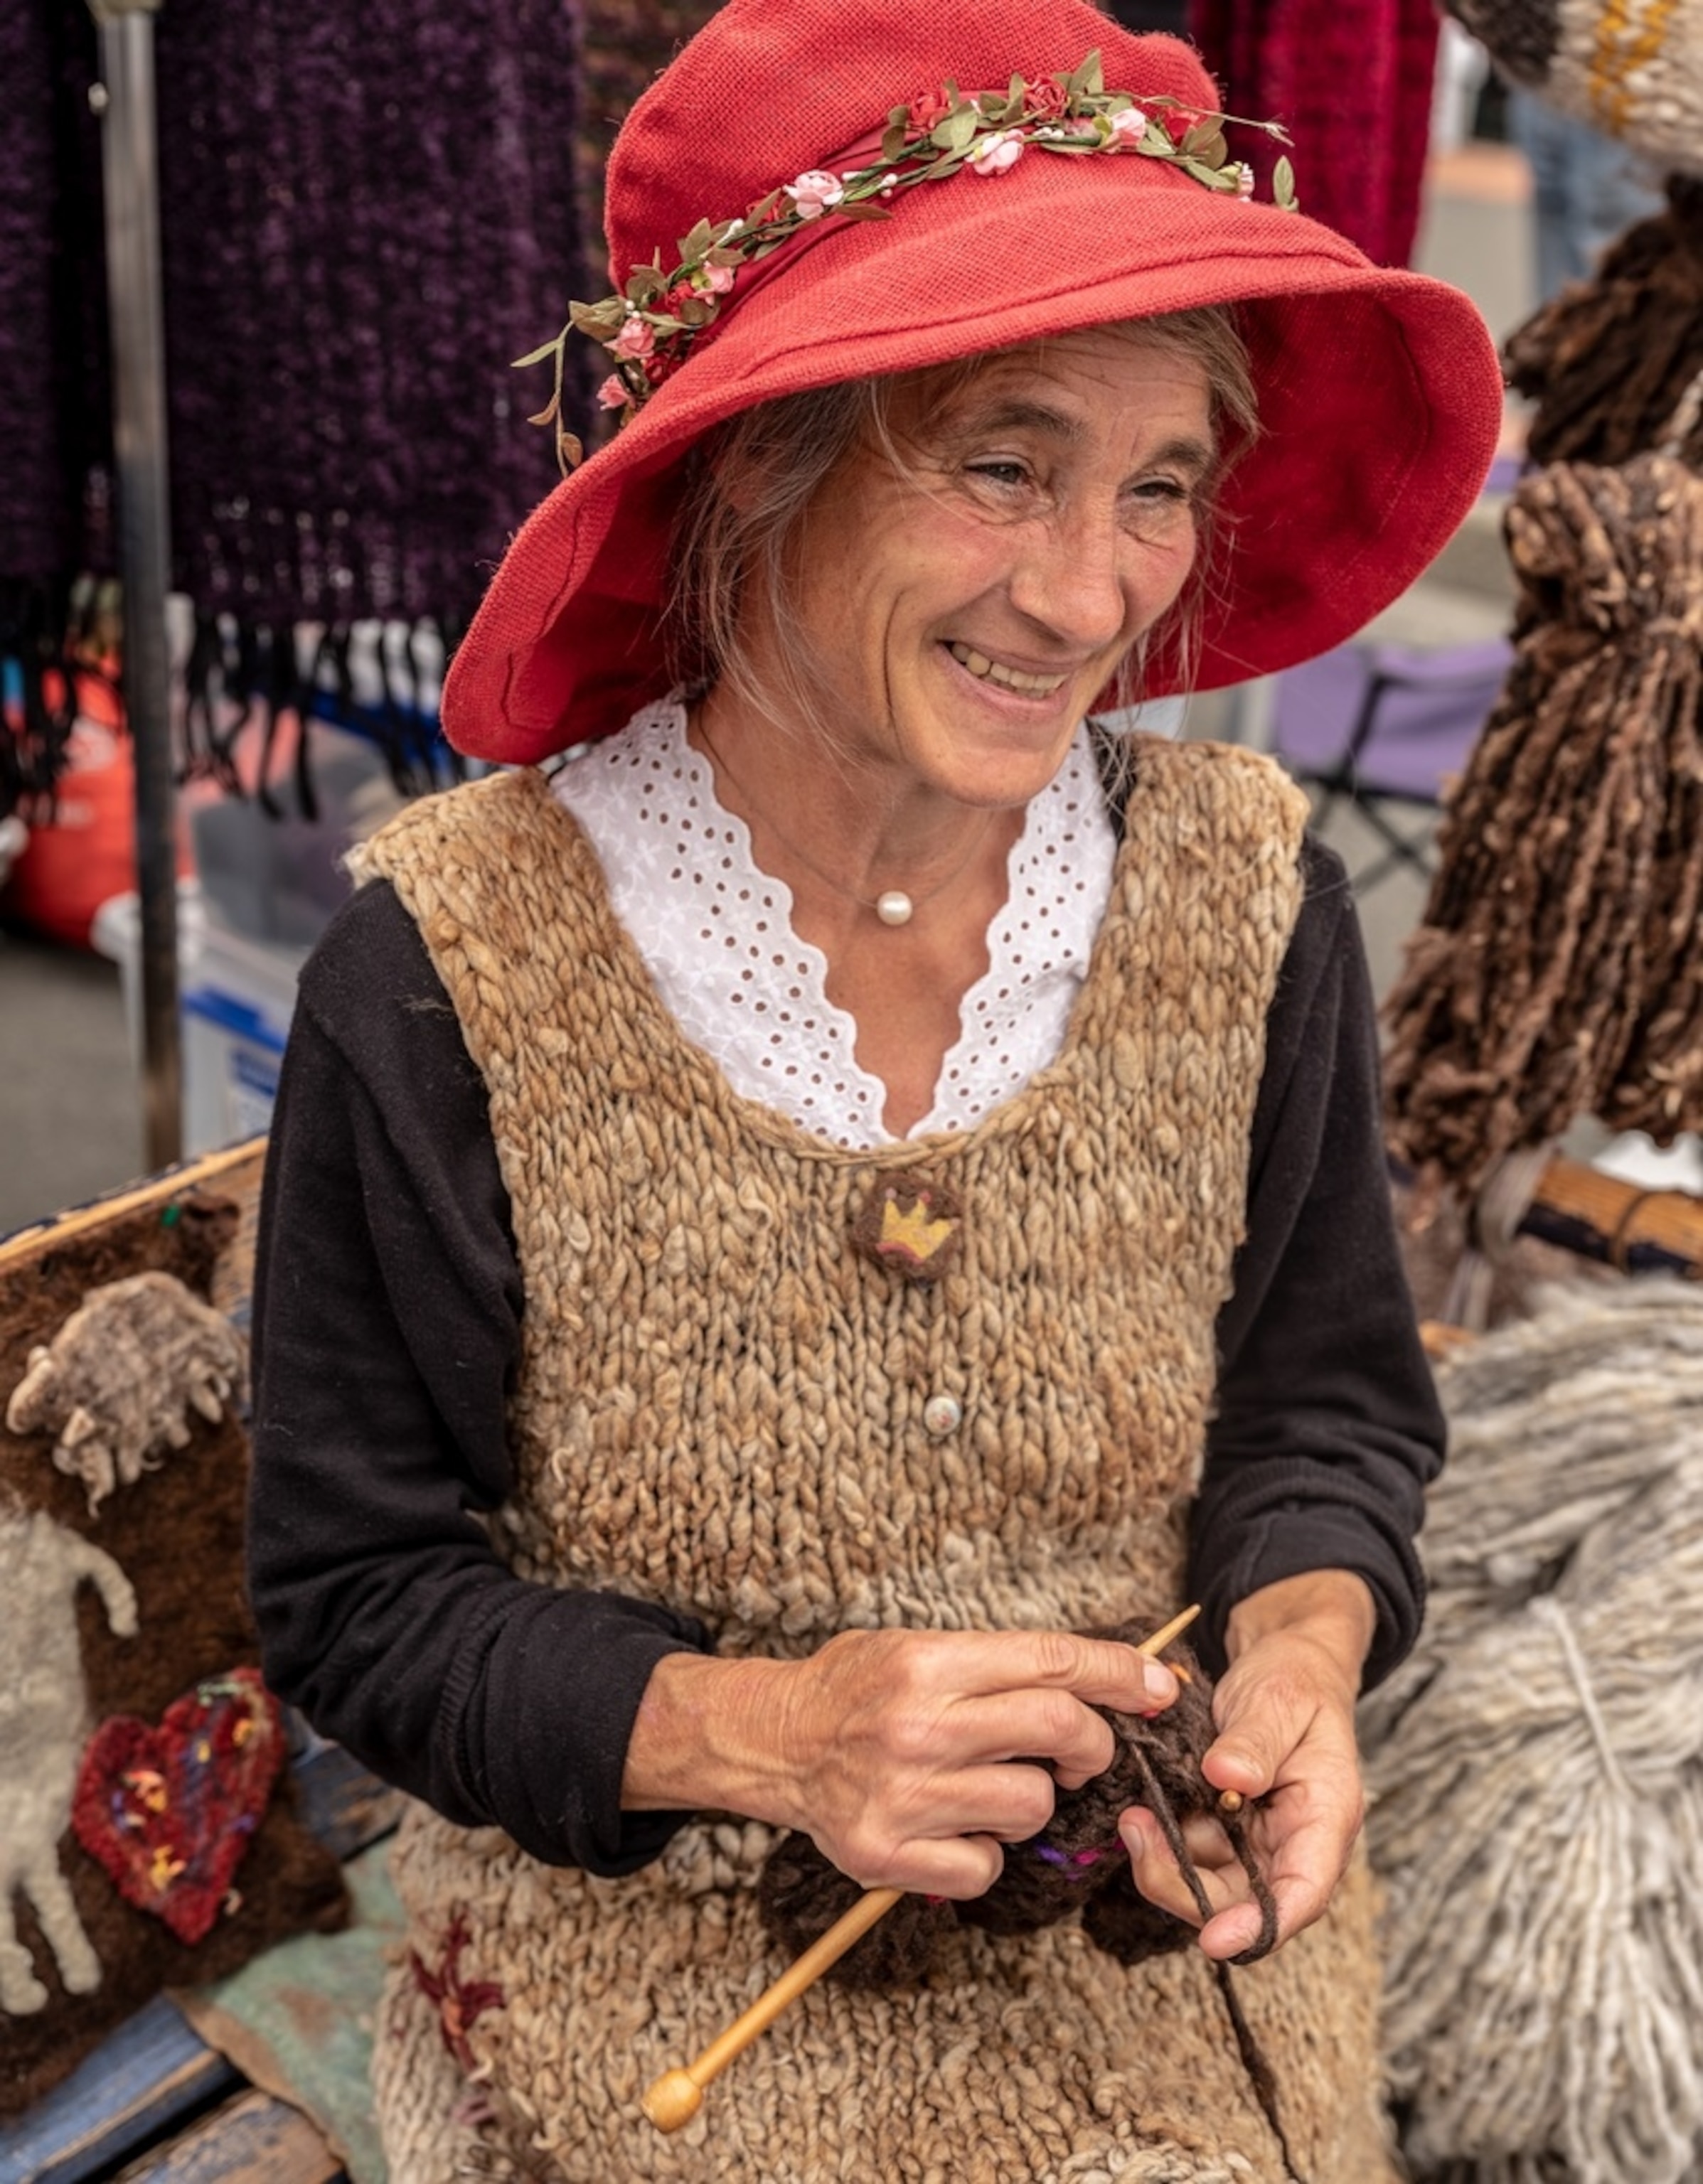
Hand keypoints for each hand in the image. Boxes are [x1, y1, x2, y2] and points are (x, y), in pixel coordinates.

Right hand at [624, 1628, 1178, 1898]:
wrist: (774, 1740)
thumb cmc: (859, 1689)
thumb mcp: (921, 1647)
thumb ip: (1002, 1664)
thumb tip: (1106, 1680)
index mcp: (929, 1662)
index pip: (1053, 1661)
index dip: (1120, 1674)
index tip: (1160, 1688)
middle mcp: (918, 1726)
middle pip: (1061, 1729)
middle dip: (1090, 1742)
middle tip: (1076, 1750)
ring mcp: (904, 1795)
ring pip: (1032, 1805)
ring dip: (1030, 1800)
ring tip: (986, 1784)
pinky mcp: (888, 1855)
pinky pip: (986, 1864)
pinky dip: (984, 1851)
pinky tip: (951, 1825)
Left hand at [1118, 1570, 1373, 1958]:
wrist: (1284, 1664)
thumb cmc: (1295, 1682)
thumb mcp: (1279, 1700)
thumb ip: (1256, 1740)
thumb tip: (1228, 1778)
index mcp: (1326, 1818)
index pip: (1304, 1891)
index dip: (1261, 1925)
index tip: (1214, 1938)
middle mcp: (1293, 1843)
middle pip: (1244, 1902)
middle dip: (1187, 1888)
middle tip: (1137, 1835)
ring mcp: (1257, 1842)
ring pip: (1210, 1887)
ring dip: (1166, 1864)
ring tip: (1133, 1817)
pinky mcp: (1226, 1832)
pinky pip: (1191, 1856)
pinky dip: (1163, 1843)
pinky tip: (1141, 1812)